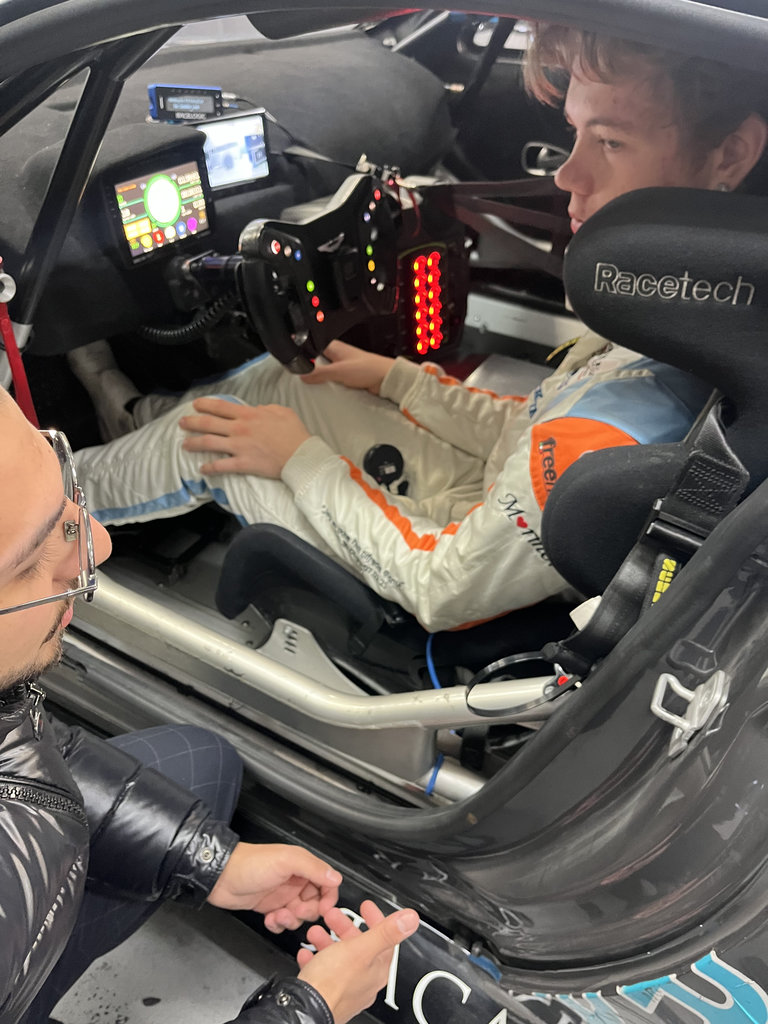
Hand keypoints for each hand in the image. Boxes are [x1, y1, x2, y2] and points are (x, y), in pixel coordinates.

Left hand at [179, 398, 309, 477]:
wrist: (301, 456)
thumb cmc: (294, 434)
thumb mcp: (282, 412)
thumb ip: (266, 408)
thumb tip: (256, 409)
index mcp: (249, 415)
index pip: (221, 407)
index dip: (205, 404)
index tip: (195, 405)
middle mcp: (240, 429)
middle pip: (209, 424)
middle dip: (192, 422)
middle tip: (183, 423)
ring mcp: (239, 447)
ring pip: (209, 443)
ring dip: (194, 443)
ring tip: (184, 444)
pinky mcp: (242, 463)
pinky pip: (221, 465)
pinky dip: (209, 467)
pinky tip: (202, 469)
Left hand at [207, 842, 341, 932]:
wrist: (221, 877)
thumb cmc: (251, 864)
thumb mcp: (286, 861)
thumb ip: (313, 868)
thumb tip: (336, 878)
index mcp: (302, 866)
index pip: (327, 883)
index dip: (329, 898)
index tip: (324, 909)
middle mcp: (295, 880)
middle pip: (316, 903)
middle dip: (307, 912)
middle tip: (295, 910)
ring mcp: (282, 895)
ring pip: (300, 916)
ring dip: (291, 920)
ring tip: (278, 915)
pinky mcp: (270, 908)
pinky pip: (283, 923)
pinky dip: (278, 925)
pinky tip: (269, 919)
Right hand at [297, 900, 418, 1023]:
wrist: (306, 1010)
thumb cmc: (333, 984)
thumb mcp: (361, 949)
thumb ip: (386, 932)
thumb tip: (411, 919)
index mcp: (376, 970)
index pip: (384, 940)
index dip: (376, 919)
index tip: (366, 907)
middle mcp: (364, 981)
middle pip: (359, 947)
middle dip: (346, 927)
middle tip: (334, 916)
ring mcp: (345, 989)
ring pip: (339, 958)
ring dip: (328, 941)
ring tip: (316, 932)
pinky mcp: (326, 994)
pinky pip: (322, 972)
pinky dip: (315, 959)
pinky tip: (307, 954)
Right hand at [301, 340, 394, 394]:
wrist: (386, 379)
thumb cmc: (368, 368)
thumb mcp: (339, 371)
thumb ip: (320, 373)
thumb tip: (303, 374)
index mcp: (334, 347)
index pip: (313, 347)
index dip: (304, 354)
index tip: (295, 364)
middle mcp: (338, 354)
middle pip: (318, 360)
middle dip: (311, 368)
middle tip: (303, 377)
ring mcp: (343, 365)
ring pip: (326, 370)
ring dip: (321, 377)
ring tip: (313, 384)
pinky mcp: (349, 376)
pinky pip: (334, 379)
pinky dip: (330, 383)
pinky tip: (327, 388)